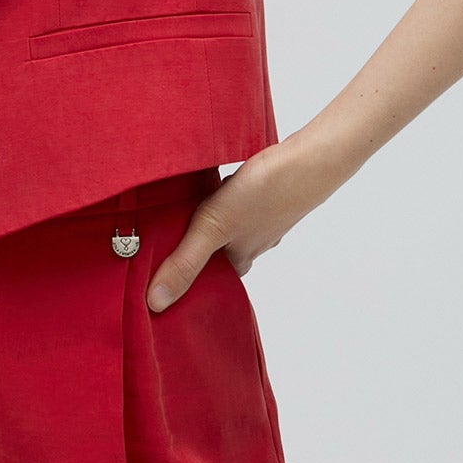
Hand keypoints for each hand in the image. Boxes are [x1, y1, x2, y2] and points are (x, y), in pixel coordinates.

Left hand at [145, 133, 343, 312]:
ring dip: (206, 221)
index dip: (183, 280)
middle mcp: (252, 244)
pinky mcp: (266, 195)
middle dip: (191, 246)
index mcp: (240, 260)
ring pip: (226, 228)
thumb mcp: (213, 227)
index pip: (208, 282)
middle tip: (160, 235)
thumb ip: (185, 262)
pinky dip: (222, 198)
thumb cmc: (264, 193)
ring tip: (179, 209)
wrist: (308, 159)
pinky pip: (236, 203)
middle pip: (215, 254)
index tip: (154, 277)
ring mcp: (262, 219)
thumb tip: (156, 303)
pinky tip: (212, 185)